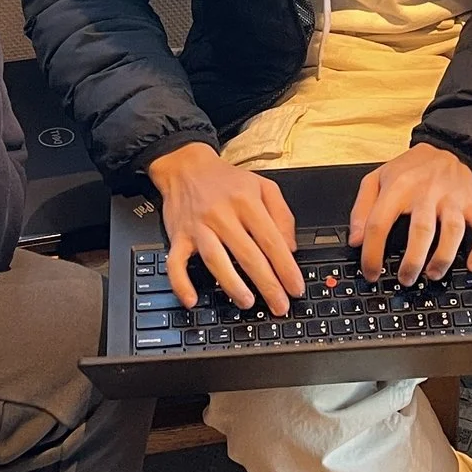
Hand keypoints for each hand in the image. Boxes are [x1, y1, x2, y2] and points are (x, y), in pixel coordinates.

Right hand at [147, 142, 305, 313]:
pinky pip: (175, 263)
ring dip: (232, 285)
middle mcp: (222, 215)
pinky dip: (181, 284)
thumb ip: (282, 215)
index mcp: (246, 202)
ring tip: (247, 302)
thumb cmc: (226, 180)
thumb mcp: (263, 186)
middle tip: (279, 306)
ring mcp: (198, 227)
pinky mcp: (178, 236)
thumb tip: (291, 248)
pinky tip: (192, 300)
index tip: (295, 287)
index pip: (271, 240)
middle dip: (267, 284)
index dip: (286, 267)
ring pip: (215, 260)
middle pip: (248, 255)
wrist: (186, 166)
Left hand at [352, 144, 471, 284]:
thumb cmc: (409, 169)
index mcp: (399, 186)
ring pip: (453, 231)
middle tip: (405, 279)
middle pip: (421, 230)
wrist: (446, 147)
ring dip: (443, 258)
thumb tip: (356, 240)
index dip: (372, 253)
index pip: (380, 223)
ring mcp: (452, 199)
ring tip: (432, 274)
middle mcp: (427, 192)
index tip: (371, 272)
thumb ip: (361, 209)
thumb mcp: (376, 179)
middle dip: (413, 261)